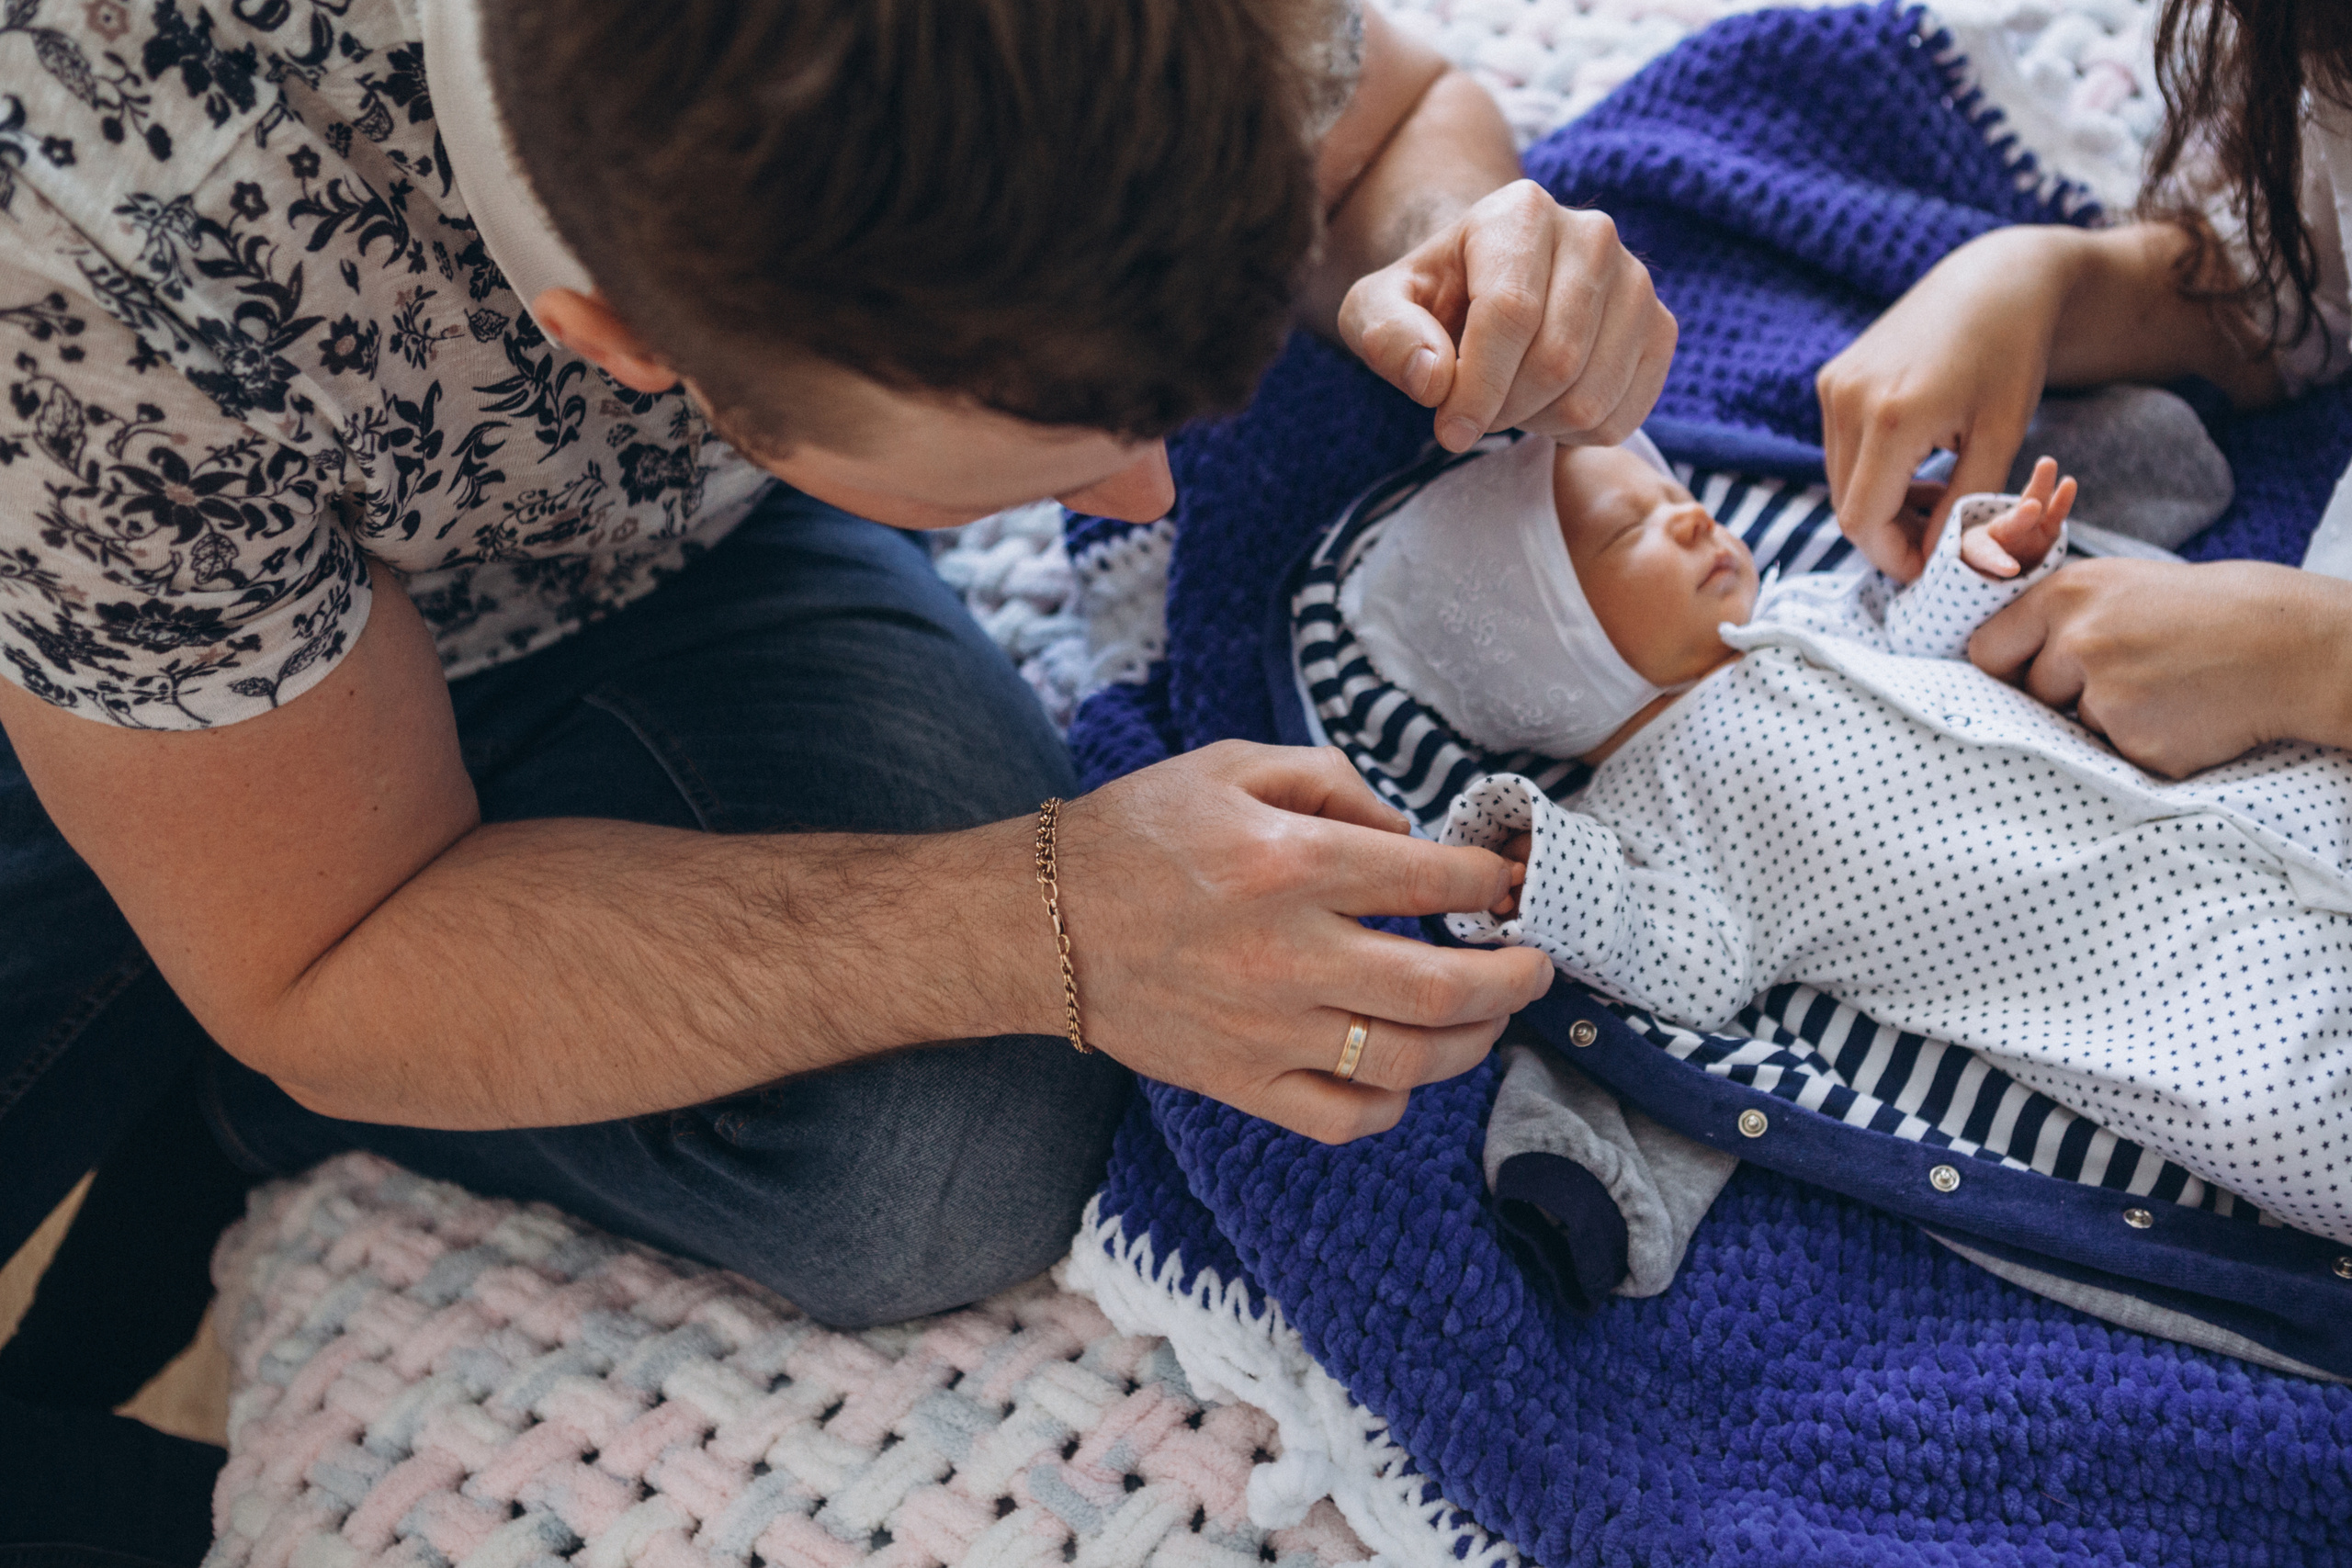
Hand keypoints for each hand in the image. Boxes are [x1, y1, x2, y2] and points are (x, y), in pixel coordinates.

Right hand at [1053, 741, 1553, 1142]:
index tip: (1503, 887)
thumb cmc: (1135, 836)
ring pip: (1408, 1061)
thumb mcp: (1231, 766)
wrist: (1039, 924)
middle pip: (1445, 988)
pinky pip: (1343, 1117)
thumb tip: (1405, 831)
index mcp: (1289, 863)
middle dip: (1514, 978)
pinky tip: (1406, 1073)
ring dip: (1473, 1043)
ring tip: (1490, 1019)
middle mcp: (1288, 953)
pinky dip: (1392, 1105)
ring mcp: (1266, 1029)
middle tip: (1534, 965)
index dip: (1487, 884)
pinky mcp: (1239, 1081)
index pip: (1430, 881)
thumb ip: (1331, 780)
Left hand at [1340, 180, 1678, 454]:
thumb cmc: (1428, 300)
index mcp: (1520, 213)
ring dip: (1536, 424)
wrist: (1485, 290)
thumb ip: (1386, 335)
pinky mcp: (1660, 329)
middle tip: (1472, 409)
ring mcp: (1637, 282)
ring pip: (1591, 396)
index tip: (1448, 431)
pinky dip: (1576, 434)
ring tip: (1508, 400)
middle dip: (1503, 408)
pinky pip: (1623, 415)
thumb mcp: (1376, 308)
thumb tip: (1433, 379)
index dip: (1477, 387)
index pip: (1511, 314)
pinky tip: (1546, 406)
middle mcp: (1592, 234)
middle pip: (1556, 361)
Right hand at [1818, 228, 2075, 580]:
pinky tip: (1915, 463)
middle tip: (1940, 534)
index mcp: (1892, 417)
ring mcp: (1833, 386)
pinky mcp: (1831, 378)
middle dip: (1889, 534)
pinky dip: (1871, 472)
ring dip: (1879, 504)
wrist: (1994, 281)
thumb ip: (1966, 505)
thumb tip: (1937, 560)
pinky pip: (1840, 450)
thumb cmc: (2011, 356)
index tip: (1930, 567)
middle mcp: (1848, 400)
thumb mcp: (2001, 438)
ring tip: (1934, 495)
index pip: (1863, 521)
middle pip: (1846, 505)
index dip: (1893, 557)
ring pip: (1839, 481)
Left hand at [1968, 558, 2351, 776]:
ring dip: (2112, 717)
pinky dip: (2148, 742)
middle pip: (2033, 693)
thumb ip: (2062, 619)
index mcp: (2067, 595)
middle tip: (2131, 672)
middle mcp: (2079, 642)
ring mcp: (2108, 696)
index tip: (2021, 677)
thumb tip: (2002, 663)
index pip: (1987, 650)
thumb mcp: (2122, 588)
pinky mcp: (2140, 743)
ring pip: (2079, 724)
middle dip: (2069, 693)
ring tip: (2169, 687)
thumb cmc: (2205, 612)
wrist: (2291, 643)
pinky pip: (2119, 753)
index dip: (2003, 670)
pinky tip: (2187, 713)